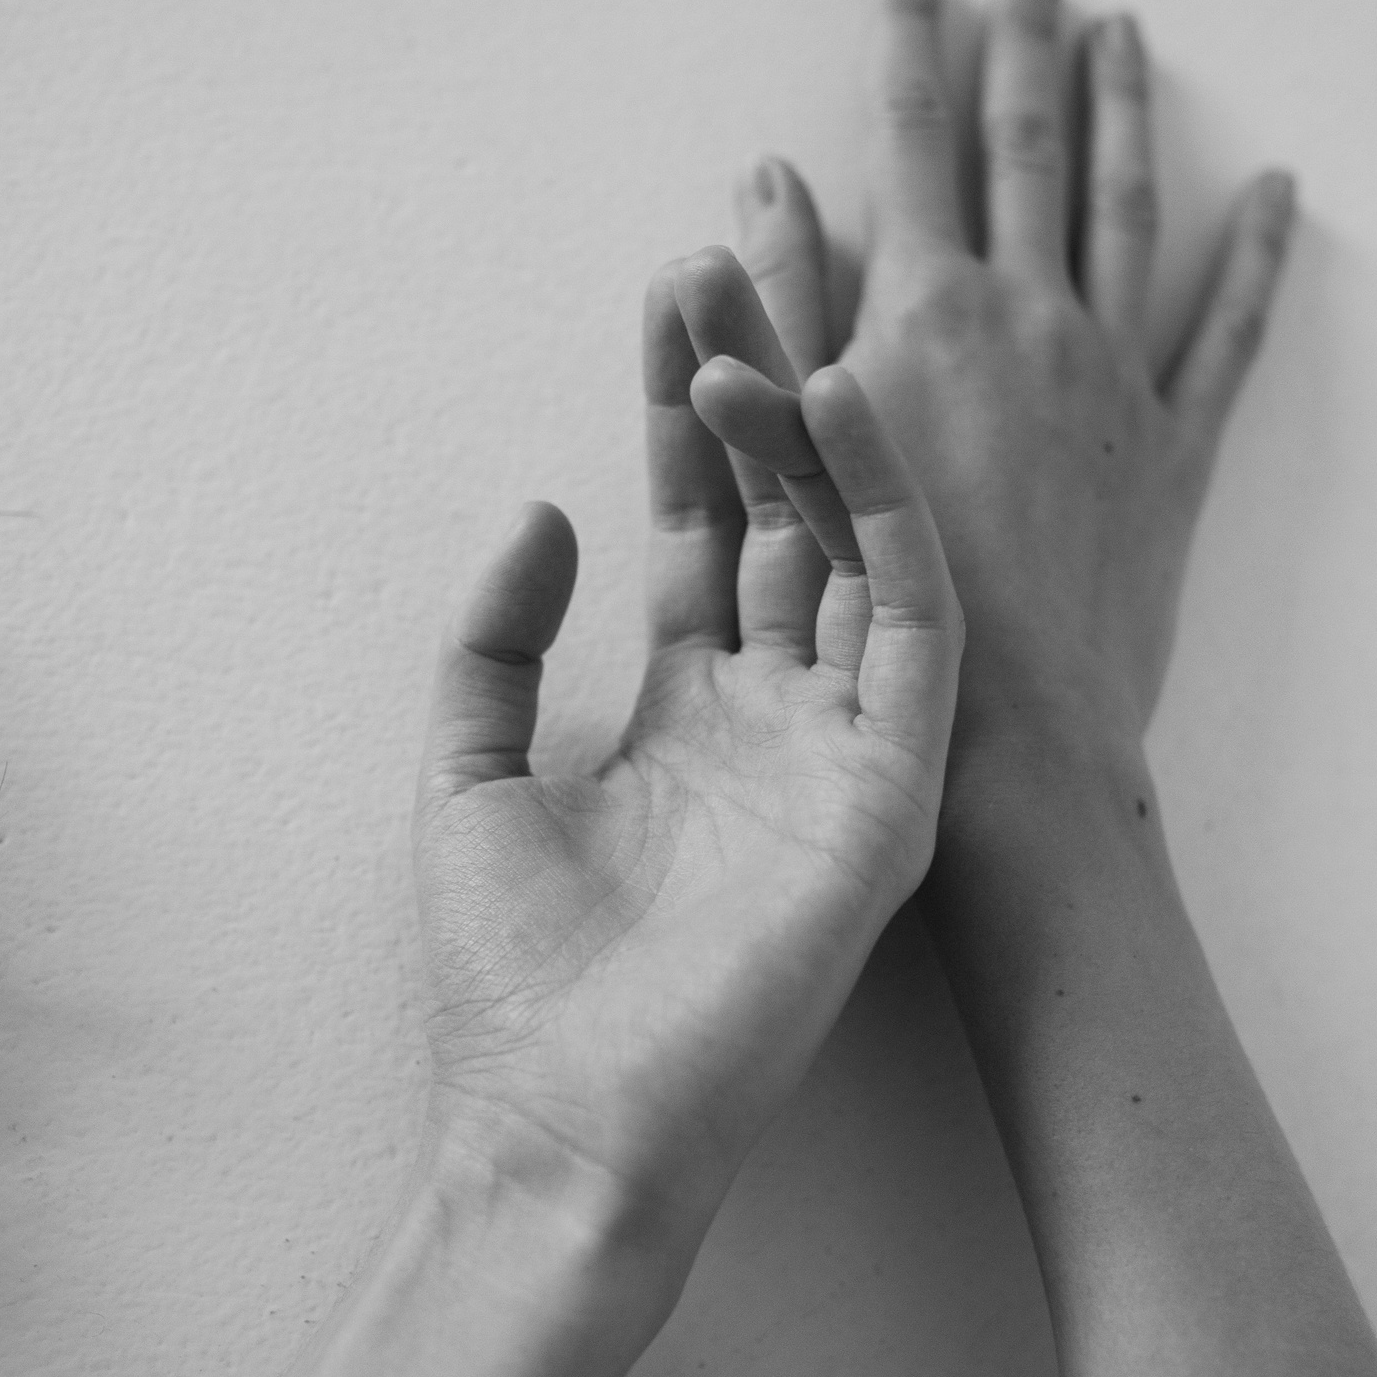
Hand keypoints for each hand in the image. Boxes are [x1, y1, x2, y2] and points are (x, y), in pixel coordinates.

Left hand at [411, 274, 962, 1270]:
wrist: (565, 1124)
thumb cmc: (515, 982)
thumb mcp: (469, 772)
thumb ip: (499, 639)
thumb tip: (544, 507)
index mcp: (687, 718)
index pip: (695, 529)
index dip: (680, 415)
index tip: (671, 296)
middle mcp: (776, 719)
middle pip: (774, 512)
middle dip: (748, 385)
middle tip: (724, 253)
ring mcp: (843, 748)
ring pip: (845, 543)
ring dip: (803, 424)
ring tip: (750, 311)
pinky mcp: (896, 787)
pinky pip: (907, 617)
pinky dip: (880, 506)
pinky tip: (832, 405)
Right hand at [691, 0, 1296, 767]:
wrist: (1009, 731)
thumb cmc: (878, 609)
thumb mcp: (791, 455)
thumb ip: (772, 316)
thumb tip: (756, 186)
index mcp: (929, 311)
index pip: (916, 135)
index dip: (911, 34)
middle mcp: (1031, 319)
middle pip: (1032, 146)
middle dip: (1023, 44)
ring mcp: (1116, 379)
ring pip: (1129, 213)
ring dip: (1126, 114)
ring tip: (1124, 33)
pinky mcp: (1176, 450)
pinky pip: (1230, 335)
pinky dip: (1258, 260)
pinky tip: (1280, 197)